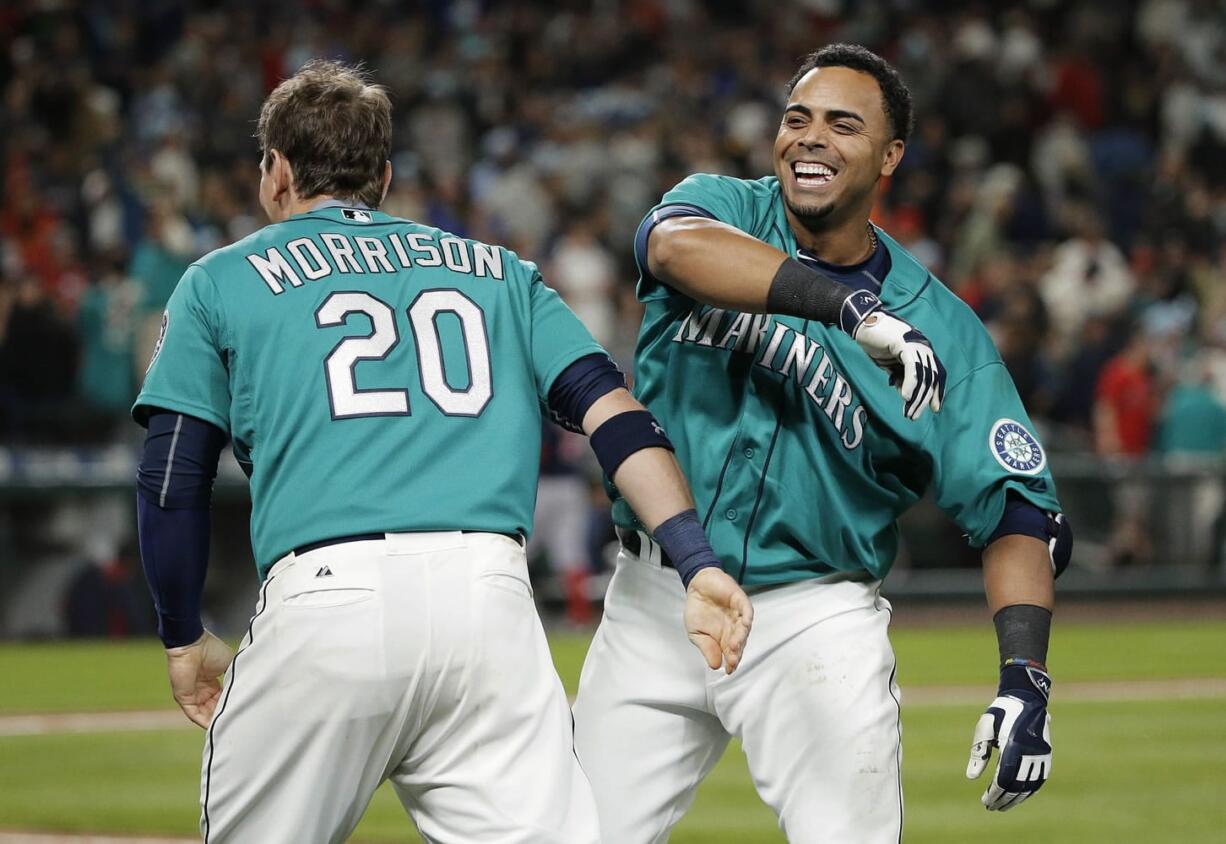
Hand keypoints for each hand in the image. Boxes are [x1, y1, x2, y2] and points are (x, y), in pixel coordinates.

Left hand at [165, 629, 234, 728]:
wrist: (193, 644)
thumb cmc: (211, 650)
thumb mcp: (230, 665)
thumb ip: (236, 679)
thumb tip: (246, 689)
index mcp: (211, 682)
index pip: (222, 699)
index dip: (230, 705)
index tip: (242, 711)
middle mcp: (202, 690)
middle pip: (214, 708)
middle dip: (223, 715)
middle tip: (237, 722)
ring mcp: (192, 694)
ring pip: (205, 714)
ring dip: (215, 720)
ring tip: (229, 726)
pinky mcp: (184, 698)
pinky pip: (195, 714)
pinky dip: (205, 721)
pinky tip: (215, 726)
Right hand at [684, 568, 753, 673]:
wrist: (697, 586)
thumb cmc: (697, 609)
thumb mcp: (696, 633)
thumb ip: (706, 647)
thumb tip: (715, 665)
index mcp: (723, 639)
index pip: (731, 653)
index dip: (731, 662)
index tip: (728, 670)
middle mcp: (733, 629)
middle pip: (739, 644)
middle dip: (737, 653)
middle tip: (732, 661)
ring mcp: (738, 616)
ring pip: (744, 630)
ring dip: (740, 638)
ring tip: (734, 646)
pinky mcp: (740, 602)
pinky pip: (747, 611)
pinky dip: (746, 618)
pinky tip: (743, 625)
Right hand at [843, 292, 944, 419]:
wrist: (861, 323)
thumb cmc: (874, 341)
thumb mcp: (889, 363)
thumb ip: (899, 375)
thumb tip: (906, 393)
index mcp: (921, 350)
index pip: (935, 373)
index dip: (936, 391)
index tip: (934, 408)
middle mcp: (923, 346)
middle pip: (931, 377)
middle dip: (924, 399)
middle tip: (914, 415)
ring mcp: (915, 344)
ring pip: (923, 375)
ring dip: (916, 397)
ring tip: (909, 412)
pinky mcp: (905, 343)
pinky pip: (912, 368)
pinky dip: (910, 384)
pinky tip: (904, 397)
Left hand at [966, 664, 1052, 810]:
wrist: (1027, 698)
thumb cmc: (1001, 712)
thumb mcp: (984, 727)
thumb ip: (978, 752)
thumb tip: (971, 777)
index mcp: (1012, 746)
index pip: (1003, 779)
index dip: (995, 793)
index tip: (985, 801)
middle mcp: (1030, 753)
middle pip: (1016, 785)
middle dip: (1003, 799)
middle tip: (991, 807)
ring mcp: (1041, 754)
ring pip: (1029, 785)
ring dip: (1016, 798)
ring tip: (1003, 805)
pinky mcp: (1046, 754)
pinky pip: (1039, 778)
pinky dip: (1029, 790)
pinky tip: (1020, 795)